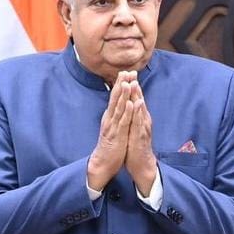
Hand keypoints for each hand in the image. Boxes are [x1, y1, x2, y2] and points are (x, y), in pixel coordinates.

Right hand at [87, 72, 134, 190]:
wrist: (103, 162)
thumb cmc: (111, 144)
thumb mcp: (113, 126)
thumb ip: (115, 115)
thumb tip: (118, 104)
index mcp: (110, 116)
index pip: (115, 97)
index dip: (120, 84)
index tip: (126, 71)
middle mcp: (110, 118)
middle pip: (115, 99)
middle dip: (121, 85)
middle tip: (126, 71)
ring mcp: (113, 126)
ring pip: (119, 108)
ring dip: (123, 95)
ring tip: (128, 83)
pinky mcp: (117, 135)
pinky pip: (123, 122)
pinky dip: (127, 112)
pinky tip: (130, 103)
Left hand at [124, 75, 157, 195]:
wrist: (142, 164)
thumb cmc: (136, 146)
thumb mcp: (133, 128)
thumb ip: (133, 116)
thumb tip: (130, 105)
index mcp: (140, 118)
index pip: (136, 99)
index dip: (132, 86)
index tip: (128, 72)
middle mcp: (143, 120)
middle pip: (139, 100)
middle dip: (135, 86)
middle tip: (132, 72)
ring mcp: (143, 128)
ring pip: (140, 109)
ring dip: (137, 96)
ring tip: (134, 84)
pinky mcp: (141, 136)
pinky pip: (139, 122)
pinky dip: (138, 112)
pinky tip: (137, 104)